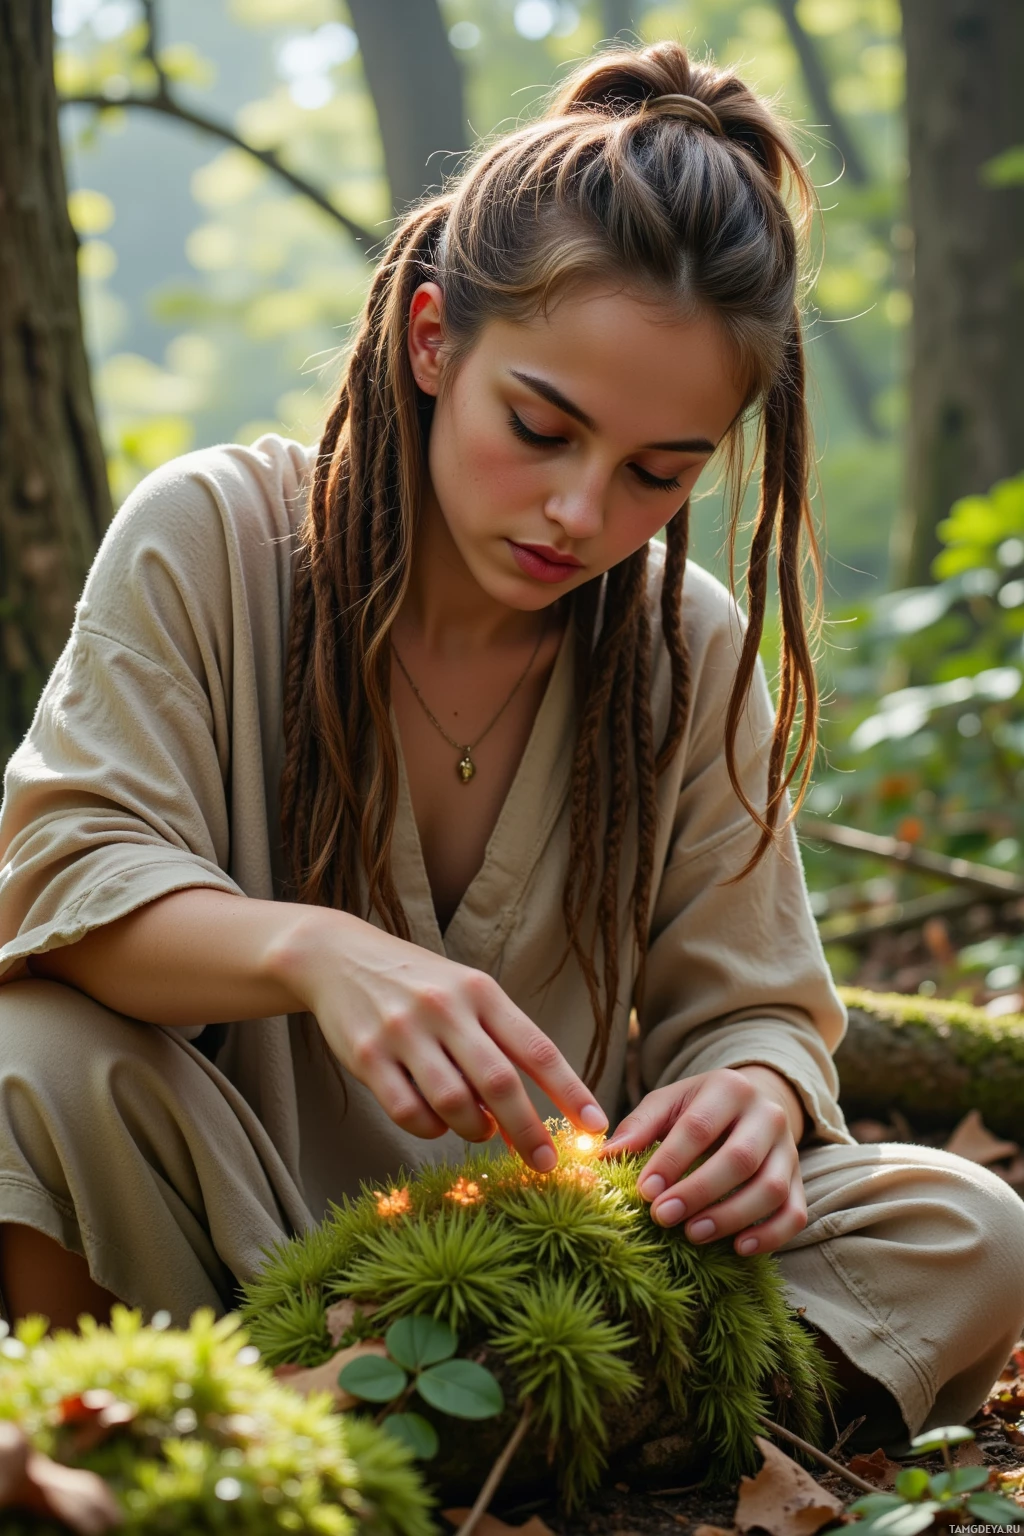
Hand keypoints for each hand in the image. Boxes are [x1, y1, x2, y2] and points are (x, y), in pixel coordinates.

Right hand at [273, 908, 606, 1172]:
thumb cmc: (418, 985)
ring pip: (454, 1103)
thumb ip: (497, 1045)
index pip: (536, 1047)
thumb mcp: (464, 995)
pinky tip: (436, 1121)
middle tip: (545, 1163)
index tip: (596, 1127)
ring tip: (479, 1128)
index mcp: (480, 991)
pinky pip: (409, 1111)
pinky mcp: (367, 1056)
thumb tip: (528, 1117)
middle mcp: (445, 1008)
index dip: (570, 1091)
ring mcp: (403, 1032)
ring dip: (474, 1129)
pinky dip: (430, 1128)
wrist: (338, 957)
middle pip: (499, 1082)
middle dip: (527, 1130)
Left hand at [600, 1065, 806, 1254]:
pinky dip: (771, 1235)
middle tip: (663, 1217)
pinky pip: (795, 1213)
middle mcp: (767, 1115)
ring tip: (694, 1234)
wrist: (752, 1104)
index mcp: (730, 1088)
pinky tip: (739, 1248)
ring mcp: (789, 1150)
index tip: (644, 1191)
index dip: (671, 1161)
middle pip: (740, 1159)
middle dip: (699, 1192)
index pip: (700, 1127)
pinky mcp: (800, 1181)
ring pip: (772, 1188)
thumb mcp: (668, 1103)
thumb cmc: (698, 1108)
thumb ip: (639, 1126)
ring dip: (731, 1216)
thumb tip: (602, 1156)